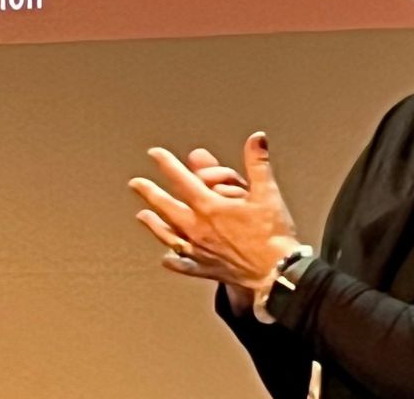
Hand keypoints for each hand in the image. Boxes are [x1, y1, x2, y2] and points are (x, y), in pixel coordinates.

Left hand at [130, 132, 300, 291]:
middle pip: (167, 207)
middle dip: (150, 193)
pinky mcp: (207, 269)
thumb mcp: (267, 193)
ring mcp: (200, 251)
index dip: (167, 164)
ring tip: (143, 216)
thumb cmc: (272, 234)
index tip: (155, 154)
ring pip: (169, 236)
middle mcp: (198, 229)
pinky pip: (185, 265)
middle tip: (135, 184)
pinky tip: (166, 259)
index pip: (182, 179)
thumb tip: (256, 139)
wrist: (277, 273)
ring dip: (154, 224)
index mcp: (210, 207)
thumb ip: (257, 163)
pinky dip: (174, 261)